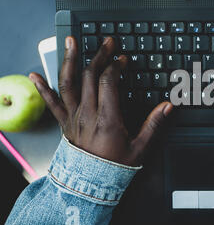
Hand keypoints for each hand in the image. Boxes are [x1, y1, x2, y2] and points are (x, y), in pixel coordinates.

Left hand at [29, 36, 172, 166]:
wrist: (91, 183)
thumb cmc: (115, 166)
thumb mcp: (140, 147)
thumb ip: (154, 124)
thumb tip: (168, 107)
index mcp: (107, 118)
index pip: (109, 82)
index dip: (116, 66)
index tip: (123, 59)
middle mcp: (88, 113)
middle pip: (90, 76)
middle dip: (99, 55)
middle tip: (107, 42)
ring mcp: (74, 116)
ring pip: (69, 83)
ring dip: (70, 60)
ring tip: (72, 41)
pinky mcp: (65, 122)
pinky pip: (52, 103)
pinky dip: (43, 88)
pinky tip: (35, 75)